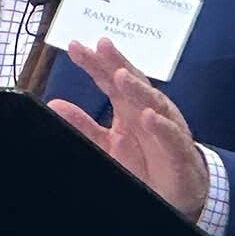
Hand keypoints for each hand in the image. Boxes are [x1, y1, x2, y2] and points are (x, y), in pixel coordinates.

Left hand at [47, 38, 208, 220]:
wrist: (178, 189)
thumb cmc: (144, 161)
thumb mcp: (107, 143)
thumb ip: (83, 125)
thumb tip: (55, 104)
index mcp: (129, 106)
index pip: (110, 79)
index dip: (94, 63)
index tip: (75, 46)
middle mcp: (148, 110)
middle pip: (132, 82)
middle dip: (117, 63)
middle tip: (101, 46)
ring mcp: (166, 127)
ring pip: (153, 103)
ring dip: (138, 89)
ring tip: (120, 75)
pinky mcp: (179, 151)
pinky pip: (171, 136)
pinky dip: (161, 126)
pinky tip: (149, 116)